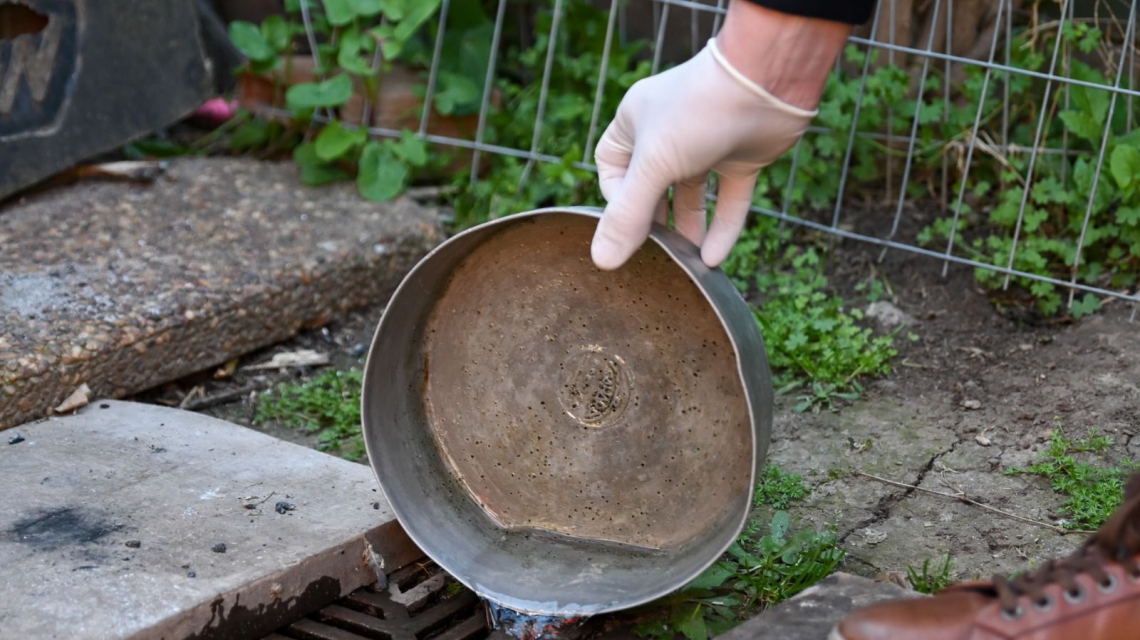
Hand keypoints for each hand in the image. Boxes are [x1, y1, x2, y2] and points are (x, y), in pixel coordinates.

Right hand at [591, 2, 849, 269]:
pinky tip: (713, 259)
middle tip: (656, 254)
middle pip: (652, 188)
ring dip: (689, 229)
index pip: (612, 170)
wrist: (768, 81)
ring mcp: (707, 145)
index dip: (617, 201)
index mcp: (636, 123)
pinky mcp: (740, 158)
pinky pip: (727, 199)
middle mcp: (669, 133)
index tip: (629, 226)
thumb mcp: (654, 164)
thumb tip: (602, 260)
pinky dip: (722, 227)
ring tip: (686, 263)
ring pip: (691, 196)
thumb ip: (628, 214)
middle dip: (654, 221)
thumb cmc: (700, 110)